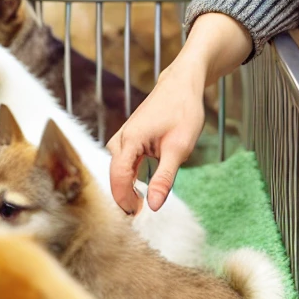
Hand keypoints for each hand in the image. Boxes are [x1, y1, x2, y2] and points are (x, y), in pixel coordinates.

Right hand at [107, 60, 205, 213]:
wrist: (183, 83)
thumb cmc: (183, 110)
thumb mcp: (179, 147)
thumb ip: (165, 177)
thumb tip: (153, 205)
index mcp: (130, 139)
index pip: (118, 177)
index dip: (124, 199)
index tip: (136, 215)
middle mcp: (122, 138)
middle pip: (115, 175)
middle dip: (124, 196)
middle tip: (138, 215)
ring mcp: (125, 136)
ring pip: (119, 169)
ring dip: (127, 186)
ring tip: (139, 204)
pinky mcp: (131, 137)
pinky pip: (125, 161)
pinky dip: (131, 175)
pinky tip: (141, 186)